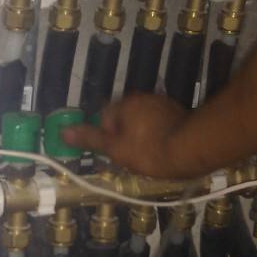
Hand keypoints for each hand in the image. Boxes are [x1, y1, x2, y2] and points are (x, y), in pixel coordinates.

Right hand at [63, 94, 188, 177]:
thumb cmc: (149, 151)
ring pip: (144, 122)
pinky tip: (166, 150)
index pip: (105, 118)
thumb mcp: (116, 149)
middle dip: (127, 137)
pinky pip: (161, 124)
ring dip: (144, 136)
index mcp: (125, 104)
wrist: (192, 148)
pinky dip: (160, 135)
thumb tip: (63, 131)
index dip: (109, 139)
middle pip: (125, 119)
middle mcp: (143, 98)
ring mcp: (163, 103)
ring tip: (152, 157)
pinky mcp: (179, 113)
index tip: (118, 155)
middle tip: (134, 158)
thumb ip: (91, 139)